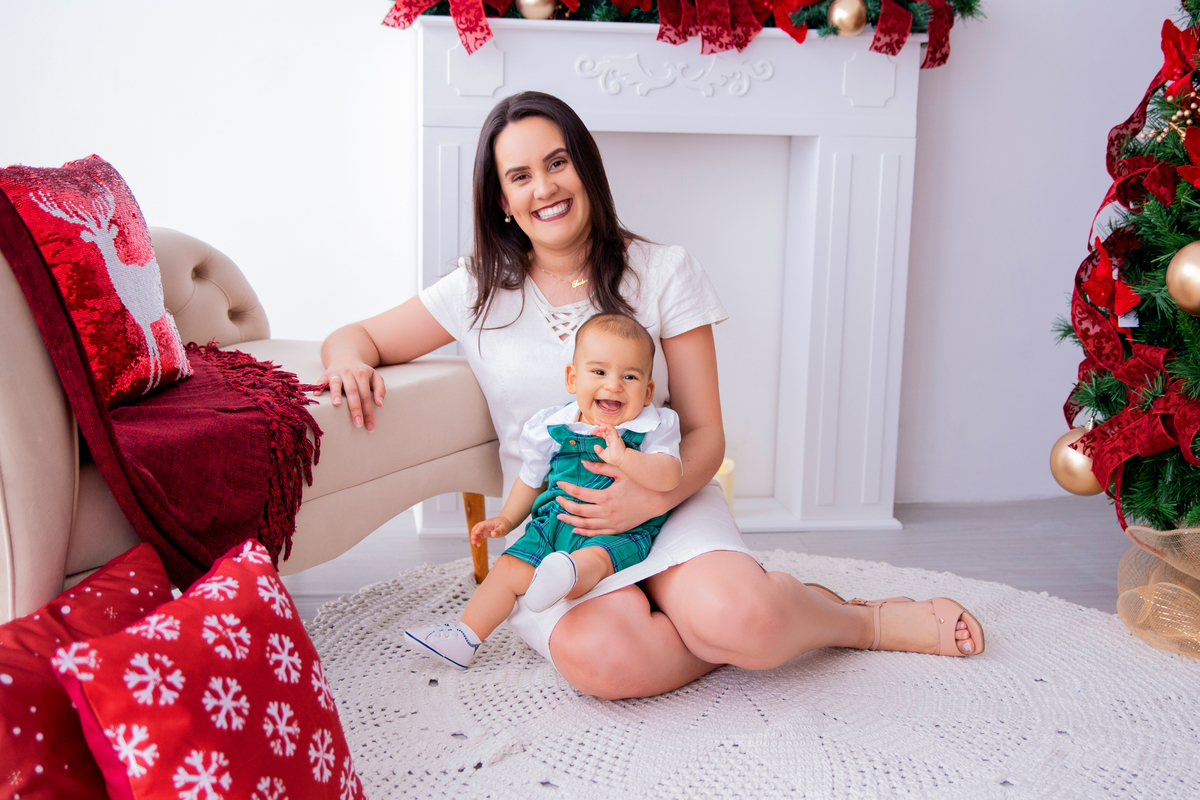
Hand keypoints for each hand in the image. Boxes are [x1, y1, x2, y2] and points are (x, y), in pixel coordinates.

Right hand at [314, 360, 384, 430]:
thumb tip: (380, 404)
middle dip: (355, 408)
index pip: (366, 395)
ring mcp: (336, 373)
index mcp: (362, 374)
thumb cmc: (361, 372)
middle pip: (353, 392)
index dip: (368, 411)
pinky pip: (321, 381)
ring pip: (336, 383)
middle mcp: (349, 373)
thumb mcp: (375, 376)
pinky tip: (317, 395)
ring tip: (336, 405)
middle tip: (358, 424)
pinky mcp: (325, 374)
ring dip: (336, 393)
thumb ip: (380, 389)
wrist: (345, 357)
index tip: (370, 426)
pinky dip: (318, 387)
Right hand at [470, 516, 512, 546]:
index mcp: (490, 523)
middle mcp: (485, 525)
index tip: (476, 532)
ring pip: (476, 532)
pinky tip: (478, 545)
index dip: (479, 528)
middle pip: (476, 527)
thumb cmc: (505, 524)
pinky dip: (477, 540)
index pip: (482, 524)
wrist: (506, 523)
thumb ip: (498, 531)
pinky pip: (478, 536)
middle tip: (473, 539)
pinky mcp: (484, 533)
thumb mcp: (504, 528)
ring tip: (475, 543)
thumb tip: (493, 534)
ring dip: (474, 537)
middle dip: (473, 533)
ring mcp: (484, 529)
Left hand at [554, 460, 669, 536]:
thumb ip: (601, 467)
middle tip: (557, 500)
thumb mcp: (621, 471)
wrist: (657, 501)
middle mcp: (606, 512)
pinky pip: (596, 533)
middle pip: (579, 510)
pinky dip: (584, 532)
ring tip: (560, 516)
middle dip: (565, 505)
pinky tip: (576, 529)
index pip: (579, 493)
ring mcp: (611, 523)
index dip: (567, 489)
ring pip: (585, 524)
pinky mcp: (616, 529)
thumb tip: (584, 463)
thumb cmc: (640, 483)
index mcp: (606, 497)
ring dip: (570, 521)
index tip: (559, 484)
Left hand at [591, 424, 625, 466]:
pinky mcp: (615, 435)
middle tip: (595, 420)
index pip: (604, 433)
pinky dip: (604, 426)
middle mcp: (612, 437)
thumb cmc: (615, 459)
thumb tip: (595, 446)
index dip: (599, 431)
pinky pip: (610, 427)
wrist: (621, 460)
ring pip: (607, 427)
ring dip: (600, 426)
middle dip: (600, 423)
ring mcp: (614, 436)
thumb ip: (599, 451)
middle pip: (606, 428)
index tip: (593, 432)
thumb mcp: (604, 455)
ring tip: (594, 429)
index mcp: (610, 441)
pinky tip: (599, 428)